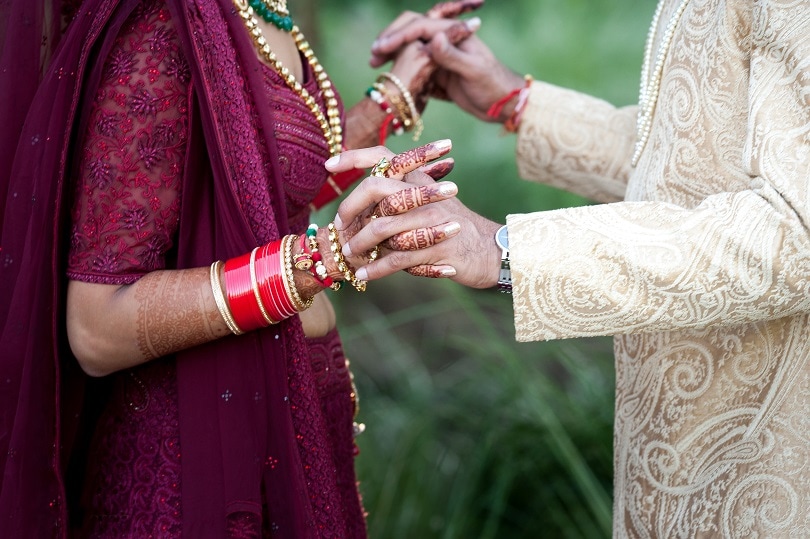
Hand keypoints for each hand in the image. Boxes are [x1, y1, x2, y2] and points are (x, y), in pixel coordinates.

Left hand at [325, 140, 462, 277]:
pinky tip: (363, 275)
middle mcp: (424, 194)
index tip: (329, 165)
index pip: (384, 156)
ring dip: (359, 244)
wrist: (490, 250)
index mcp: (420, 179)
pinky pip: (395, 258)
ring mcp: (430, 220)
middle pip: (375, 187)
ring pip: (381, 227)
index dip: (354, 156)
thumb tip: (362, 209)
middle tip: (341, 226)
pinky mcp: (434, 248)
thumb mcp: (430, 204)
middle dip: (350, 207)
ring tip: (349, 255)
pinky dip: (375, 269)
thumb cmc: (452, 229)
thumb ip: (400, 199)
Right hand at [371, 4, 524, 121]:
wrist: (504, 105)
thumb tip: (432, 40)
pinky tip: (390, 80)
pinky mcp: (439, 73)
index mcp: (454, 34)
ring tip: (375, 66)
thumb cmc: (494, 85)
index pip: (419, 27)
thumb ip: (453, 55)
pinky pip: (415, 67)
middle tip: (373, 56)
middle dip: (391, 40)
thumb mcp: (474, 70)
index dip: (398, 36)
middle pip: (411, 31)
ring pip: (409, 49)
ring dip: (392, 55)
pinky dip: (401, 70)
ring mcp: (441, 57)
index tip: (380, 48)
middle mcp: (445, 42)